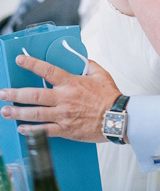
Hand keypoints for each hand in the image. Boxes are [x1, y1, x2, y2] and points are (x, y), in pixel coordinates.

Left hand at [0, 55, 119, 141]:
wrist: (117, 117)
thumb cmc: (110, 96)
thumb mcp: (102, 74)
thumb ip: (89, 65)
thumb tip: (81, 59)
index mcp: (72, 83)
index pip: (48, 71)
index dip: (32, 64)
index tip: (19, 60)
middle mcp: (64, 98)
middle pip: (34, 95)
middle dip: (15, 94)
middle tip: (2, 93)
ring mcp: (63, 115)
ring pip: (34, 114)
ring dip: (17, 112)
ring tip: (5, 111)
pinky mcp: (64, 129)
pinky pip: (43, 131)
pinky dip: (30, 130)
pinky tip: (20, 128)